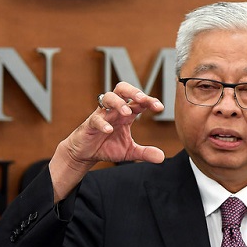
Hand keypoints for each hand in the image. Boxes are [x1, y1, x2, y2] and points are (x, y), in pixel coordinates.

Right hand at [49, 82, 165, 200]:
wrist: (85, 153)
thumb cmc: (106, 146)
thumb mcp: (129, 151)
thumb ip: (145, 153)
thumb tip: (161, 157)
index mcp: (126, 113)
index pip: (139, 101)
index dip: (149, 101)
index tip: (159, 107)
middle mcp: (114, 110)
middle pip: (122, 89)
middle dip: (133, 91)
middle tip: (142, 99)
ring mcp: (102, 115)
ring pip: (109, 98)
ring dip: (119, 103)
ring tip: (127, 113)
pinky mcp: (90, 124)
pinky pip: (96, 119)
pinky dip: (103, 123)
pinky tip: (109, 130)